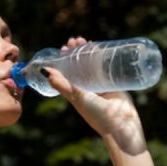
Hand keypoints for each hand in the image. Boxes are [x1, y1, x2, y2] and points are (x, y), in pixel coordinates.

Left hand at [44, 36, 147, 154]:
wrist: (121, 125)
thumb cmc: (96, 114)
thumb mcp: (77, 97)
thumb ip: (62, 85)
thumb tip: (45, 71)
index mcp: (76, 92)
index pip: (68, 71)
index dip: (65, 59)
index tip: (64, 47)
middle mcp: (87, 88)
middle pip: (81, 65)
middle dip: (77, 52)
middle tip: (75, 40)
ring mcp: (101, 85)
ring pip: (94, 64)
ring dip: (89, 52)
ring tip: (86, 41)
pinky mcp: (115, 83)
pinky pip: (108, 68)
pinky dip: (104, 57)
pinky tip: (103, 47)